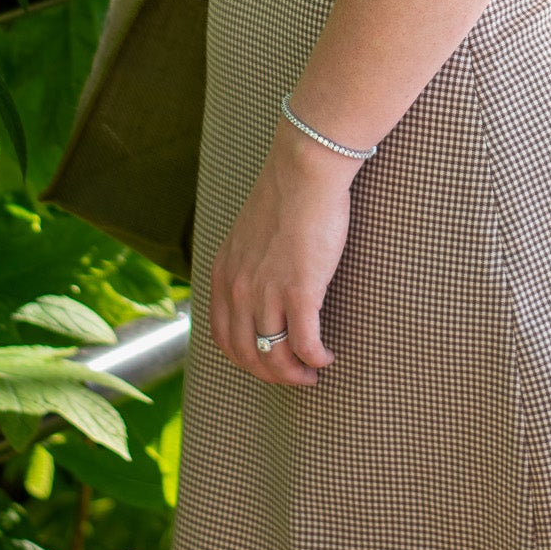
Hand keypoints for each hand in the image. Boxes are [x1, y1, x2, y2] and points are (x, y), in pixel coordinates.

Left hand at [208, 122, 358, 385]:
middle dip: (271, 374)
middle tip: (294, 377)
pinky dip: (315, 358)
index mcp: (224, 275)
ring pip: (274, 355)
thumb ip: (246, 263)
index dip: (245, 360)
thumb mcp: (248, 234)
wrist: (304, 172)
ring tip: (312, 374)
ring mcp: (267, 293)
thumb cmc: (286, 195)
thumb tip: (259, 285)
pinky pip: (304, 343)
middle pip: (247, 354)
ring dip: (295, 374)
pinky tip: (326, 357)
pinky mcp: (299, 291)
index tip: (267, 363)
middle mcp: (238, 289)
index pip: (223, 338)